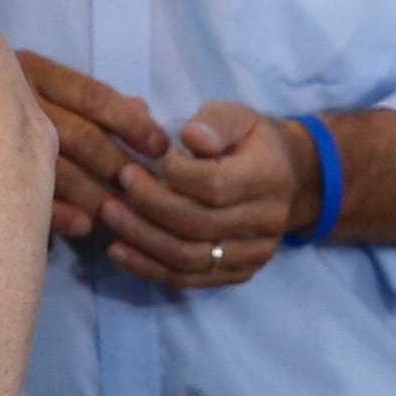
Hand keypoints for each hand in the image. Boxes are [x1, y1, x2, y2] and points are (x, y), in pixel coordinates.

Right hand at [22, 50, 169, 241]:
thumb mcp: (33, 81)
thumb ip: (85, 98)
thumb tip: (142, 106)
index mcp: (29, 69)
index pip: (92, 95)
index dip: (131, 122)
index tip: (162, 146)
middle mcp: (10, 95)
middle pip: (80, 136)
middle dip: (120, 166)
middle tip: (150, 191)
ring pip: (55, 169)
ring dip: (95, 196)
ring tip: (122, 215)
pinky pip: (22, 195)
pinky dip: (59, 214)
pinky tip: (83, 227)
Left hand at [91, 98, 307, 289]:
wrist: (287, 177)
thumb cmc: (248, 140)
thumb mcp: (235, 116)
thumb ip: (213, 123)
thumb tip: (191, 136)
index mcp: (268, 178)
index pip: (214, 186)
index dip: (170, 178)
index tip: (134, 164)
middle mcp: (267, 222)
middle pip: (198, 224)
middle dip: (149, 206)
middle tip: (115, 185)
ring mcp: (254, 254)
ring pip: (190, 257)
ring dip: (143, 239)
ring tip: (108, 214)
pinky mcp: (238, 273)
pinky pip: (189, 279)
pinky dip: (150, 268)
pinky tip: (118, 251)